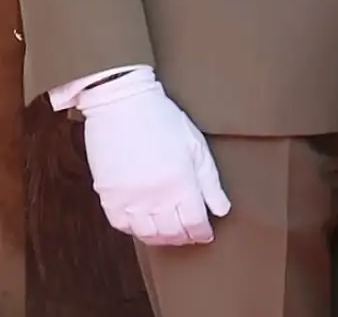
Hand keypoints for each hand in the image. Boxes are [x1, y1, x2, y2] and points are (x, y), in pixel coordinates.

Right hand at [78, 66, 230, 244]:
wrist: (122, 105)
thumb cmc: (162, 119)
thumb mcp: (195, 145)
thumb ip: (210, 181)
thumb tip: (221, 209)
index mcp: (180, 183)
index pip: (194, 222)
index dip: (202, 232)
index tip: (206, 234)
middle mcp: (155, 198)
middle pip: (172, 233)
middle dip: (184, 237)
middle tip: (190, 235)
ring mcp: (129, 200)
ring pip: (148, 235)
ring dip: (162, 238)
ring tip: (170, 233)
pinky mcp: (109, 198)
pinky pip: (123, 227)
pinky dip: (136, 231)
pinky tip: (144, 224)